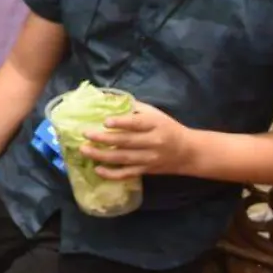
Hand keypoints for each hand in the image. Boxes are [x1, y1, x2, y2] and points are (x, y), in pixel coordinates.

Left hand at [82, 102, 198, 179]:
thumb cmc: (167, 128)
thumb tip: (107, 98)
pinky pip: (128, 173)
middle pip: (126, 141)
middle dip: (103, 139)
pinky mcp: (146, 171)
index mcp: (155, 125)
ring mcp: (149, 158)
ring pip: (123, 158)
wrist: (188, 152)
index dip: (121, 122)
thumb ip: (133, 107)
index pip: (136, 124)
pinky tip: (98, 170)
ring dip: (102, 155)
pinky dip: (112, 174)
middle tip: (85, 134)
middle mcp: (153, 142)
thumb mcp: (154, 114)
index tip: (105, 121)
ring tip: (84, 150)